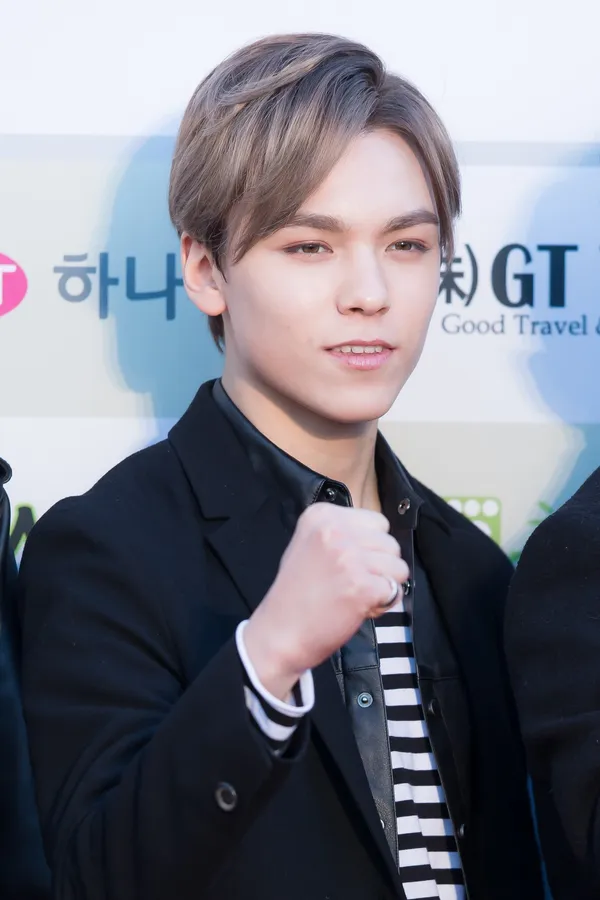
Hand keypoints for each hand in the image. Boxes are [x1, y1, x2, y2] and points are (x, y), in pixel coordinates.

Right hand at [243, 503, 408, 699]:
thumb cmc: (294, 595)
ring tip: (355, 594)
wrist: (279, 633)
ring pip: (398, 566)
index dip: (369, 546)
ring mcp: (349, 557)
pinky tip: (359, 607)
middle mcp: (335, 531)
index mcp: (321, 516)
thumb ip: (340, 534)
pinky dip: (384, 604)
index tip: (349, 563)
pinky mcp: (362, 585)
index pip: (376, 522)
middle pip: (389, 542)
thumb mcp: (307, 545)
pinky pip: (395, 590)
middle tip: (352, 583)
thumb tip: (378, 538)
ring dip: (384, 584)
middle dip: (379, 566)